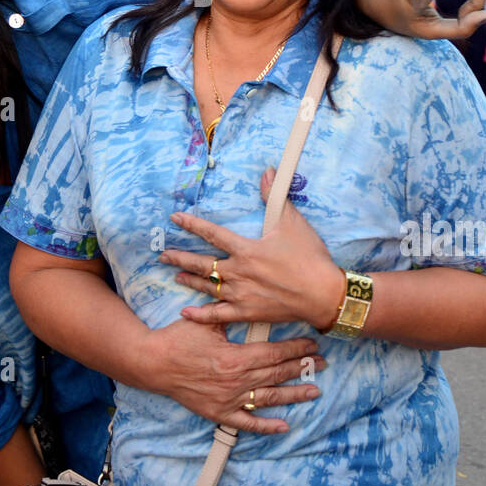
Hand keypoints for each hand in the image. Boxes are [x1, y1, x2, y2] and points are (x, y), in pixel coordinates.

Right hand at [143, 317, 325, 433]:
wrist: (154, 363)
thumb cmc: (179, 338)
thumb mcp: (207, 321)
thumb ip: (232, 314)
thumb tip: (253, 302)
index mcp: (236, 357)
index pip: (274, 353)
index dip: (296, 349)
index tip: (313, 345)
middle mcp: (237, 381)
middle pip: (277, 374)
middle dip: (302, 367)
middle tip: (323, 363)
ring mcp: (229, 399)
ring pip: (269, 398)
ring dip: (293, 394)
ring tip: (314, 391)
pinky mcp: (219, 413)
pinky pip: (246, 423)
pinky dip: (265, 426)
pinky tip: (284, 426)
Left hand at [160, 169, 344, 330]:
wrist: (323, 294)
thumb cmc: (308, 257)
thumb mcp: (291, 222)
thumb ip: (274, 196)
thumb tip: (267, 171)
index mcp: (246, 249)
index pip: (212, 234)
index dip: (192, 224)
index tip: (175, 218)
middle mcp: (239, 272)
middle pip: (202, 264)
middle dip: (180, 258)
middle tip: (162, 256)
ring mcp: (241, 295)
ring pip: (207, 287)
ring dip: (189, 281)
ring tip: (174, 276)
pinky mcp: (248, 313)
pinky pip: (219, 315)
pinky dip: (201, 315)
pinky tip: (186, 313)